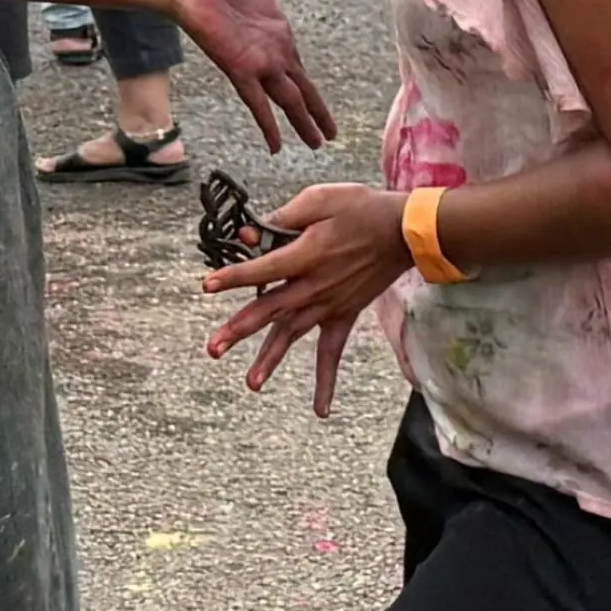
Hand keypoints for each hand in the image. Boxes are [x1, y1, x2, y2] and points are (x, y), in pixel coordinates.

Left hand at [165, 0, 334, 148]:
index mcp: (277, 35)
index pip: (301, 72)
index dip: (314, 93)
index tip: (325, 112)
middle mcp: (269, 55)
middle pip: (298, 93)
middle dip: (315, 115)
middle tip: (330, 138)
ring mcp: (255, 64)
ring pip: (285, 101)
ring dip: (300, 123)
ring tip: (315, 145)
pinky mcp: (239, 68)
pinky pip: (256, 102)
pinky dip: (267, 124)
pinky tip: (276, 146)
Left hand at [202, 181, 411, 416]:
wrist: (404, 232)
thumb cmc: (360, 208)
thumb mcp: (319, 199)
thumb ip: (283, 218)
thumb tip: (251, 234)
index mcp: (305, 255)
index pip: (261, 269)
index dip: (233, 277)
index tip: (207, 286)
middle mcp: (313, 287)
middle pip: (270, 311)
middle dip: (239, 329)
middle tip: (213, 349)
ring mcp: (328, 305)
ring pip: (292, 335)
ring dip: (270, 359)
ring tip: (251, 384)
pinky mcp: (343, 315)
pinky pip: (333, 353)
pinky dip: (326, 381)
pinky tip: (320, 411)